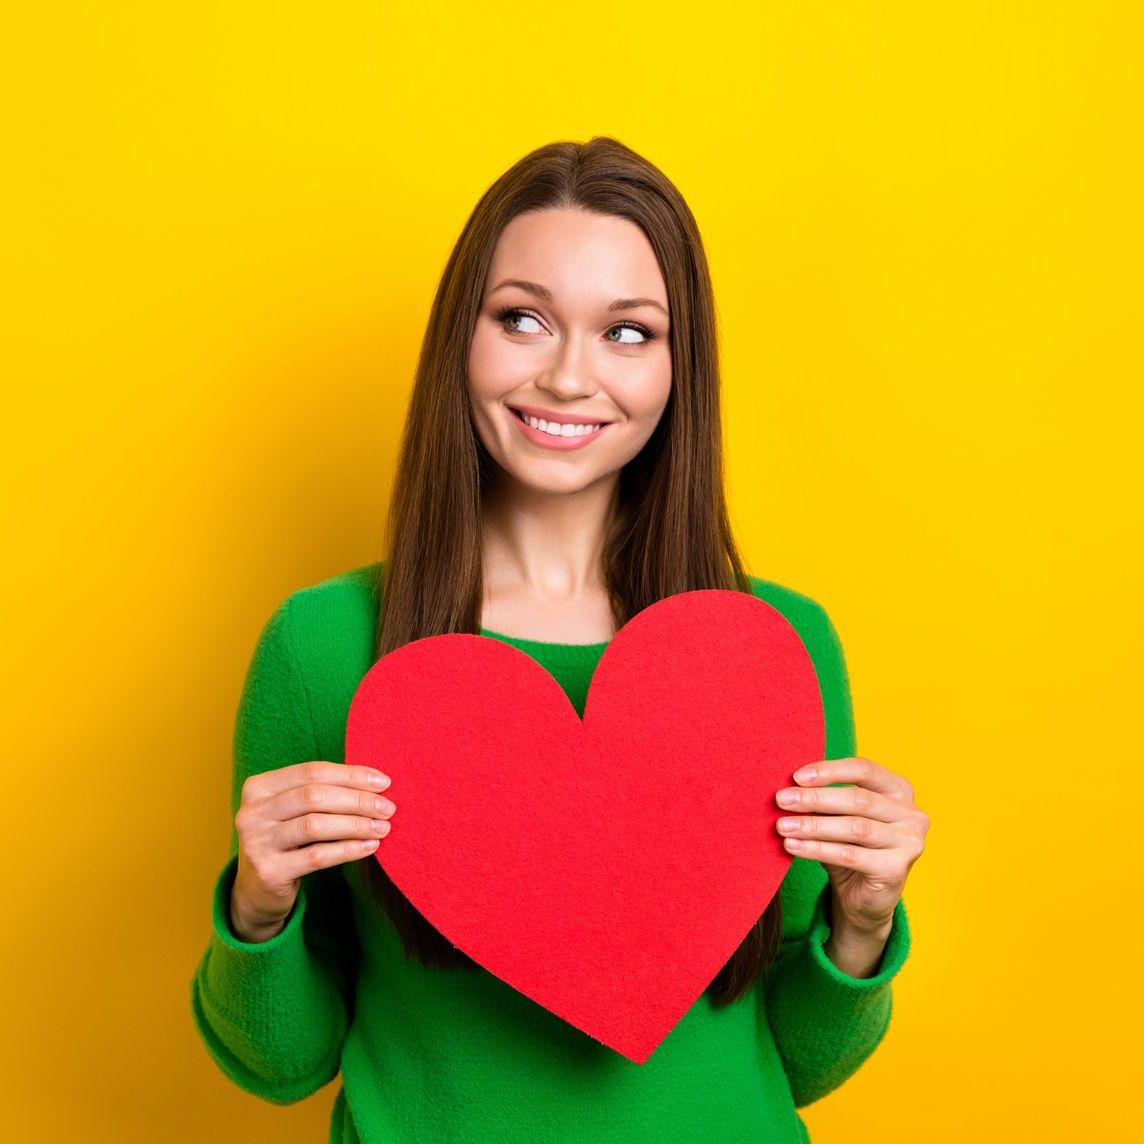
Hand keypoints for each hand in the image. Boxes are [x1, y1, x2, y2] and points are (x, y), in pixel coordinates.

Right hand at [231, 761, 394, 941]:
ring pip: (315, 825)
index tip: (384, 783)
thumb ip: (324, 792)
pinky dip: (347, 850)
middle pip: (313, 796)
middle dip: (357, 800)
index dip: (351, 775)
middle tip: (388, 808)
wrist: (257, 892)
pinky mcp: (268, 872)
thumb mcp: (294, 810)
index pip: (312, 771)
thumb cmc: (287, 840)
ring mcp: (256, 843)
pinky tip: (369, 847)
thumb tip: (378, 784)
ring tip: (383, 828)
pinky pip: (316, 856)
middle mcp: (252, 812)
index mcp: (259, 787)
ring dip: (355, 825)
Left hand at [774, 756, 927, 935]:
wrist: (865, 899)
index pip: (864, 770)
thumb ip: (825, 800)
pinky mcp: (896, 870)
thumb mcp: (839, 817)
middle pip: (858, 800)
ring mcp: (909, 842)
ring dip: (813, 825)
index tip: (797, 777)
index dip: (830, 771)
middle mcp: (911, 814)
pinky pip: (850, 855)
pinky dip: (817, 849)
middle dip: (815, 799)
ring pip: (854, 828)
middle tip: (782, 800)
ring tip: (783, 826)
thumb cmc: (850, 847)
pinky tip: (793, 846)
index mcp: (899, 789)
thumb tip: (789, 787)